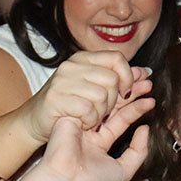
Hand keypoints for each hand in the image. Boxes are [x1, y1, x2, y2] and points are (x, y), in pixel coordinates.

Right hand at [22, 50, 152, 144]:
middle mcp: (71, 65)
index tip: (126, 92)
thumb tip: (146, 74)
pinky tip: (82, 123)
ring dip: (100, 114)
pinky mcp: (56, 98)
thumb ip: (119, 80)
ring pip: (102, 96)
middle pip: (112, 80)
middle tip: (102, 112)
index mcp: (83, 59)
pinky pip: (88, 110)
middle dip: (114, 102)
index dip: (128, 76)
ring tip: (90, 118)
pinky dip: (89, 121)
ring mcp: (62, 81)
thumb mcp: (95, 88)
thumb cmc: (67, 105)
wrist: (35, 120)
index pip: (117, 58)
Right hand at [39, 99, 154, 180]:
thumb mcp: (124, 170)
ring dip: (114, 101)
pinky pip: (87, 103)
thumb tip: (145, 129)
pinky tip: (95, 119)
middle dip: (130, 94)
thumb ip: (139, 151)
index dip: (136, 108)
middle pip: (113, 106)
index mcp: (101, 141)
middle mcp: (90, 129)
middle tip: (146, 84)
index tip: (150, 99)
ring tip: (122, 102)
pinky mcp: (69, 116)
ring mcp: (79, 121)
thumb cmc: (92, 180)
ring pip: (101, 101)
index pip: (122, 118)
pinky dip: (95, 111)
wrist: (66, 180)